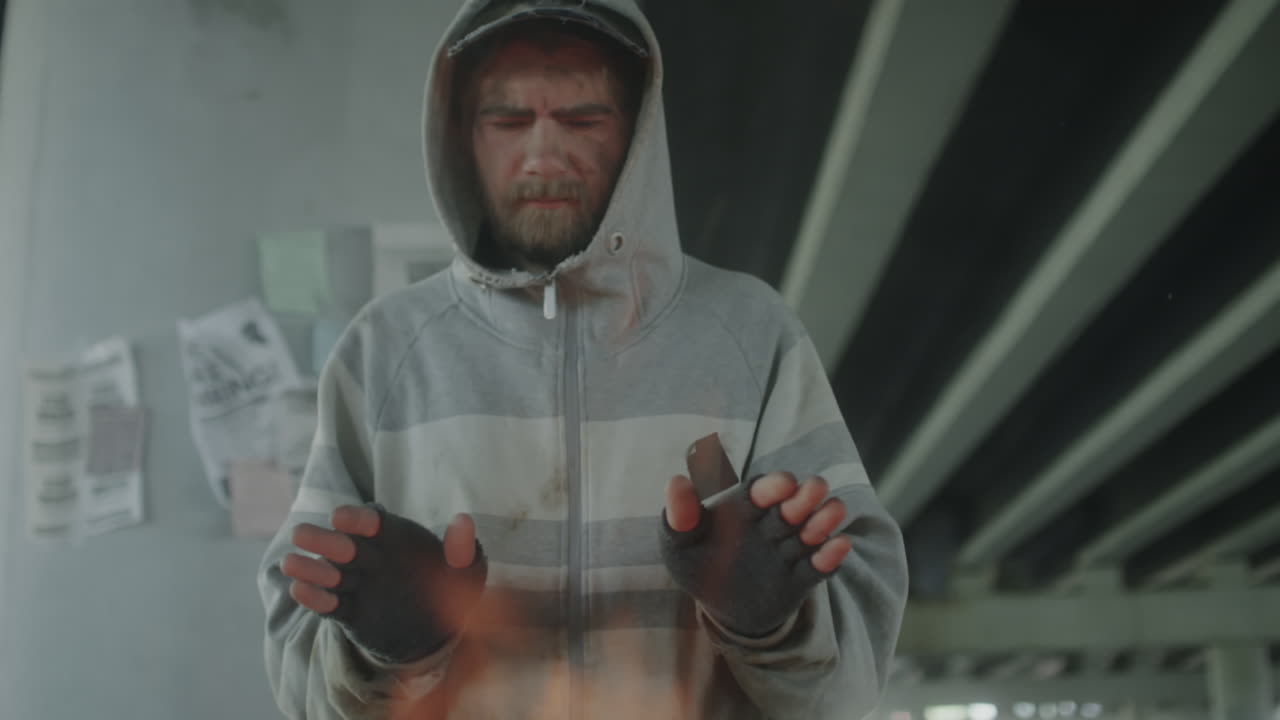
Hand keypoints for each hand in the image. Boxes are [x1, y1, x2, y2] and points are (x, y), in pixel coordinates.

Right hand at [281, 504, 486, 663]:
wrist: (441, 628)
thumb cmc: (454, 588)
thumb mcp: (468, 571)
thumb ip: (464, 549)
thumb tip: (463, 521)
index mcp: (397, 538)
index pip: (373, 522)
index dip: (357, 519)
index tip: (340, 518)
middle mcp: (372, 557)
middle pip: (343, 545)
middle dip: (324, 540)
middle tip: (304, 536)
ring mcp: (359, 584)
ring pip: (330, 573)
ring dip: (311, 568)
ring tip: (291, 564)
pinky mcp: (351, 612)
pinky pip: (331, 605)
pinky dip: (315, 599)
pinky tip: (299, 591)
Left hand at [658, 434, 853, 636]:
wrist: (720, 608)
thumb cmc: (698, 565)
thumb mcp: (680, 544)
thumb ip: (679, 516)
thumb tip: (675, 482)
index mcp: (744, 508)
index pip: (763, 490)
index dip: (775, 485)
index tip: (784, 484)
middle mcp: (772, 524)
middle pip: (795, 504)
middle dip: (805, 497)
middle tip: (810, 493)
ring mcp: (789, 550)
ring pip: (813, 531)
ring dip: (823, 521)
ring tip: (830, 515)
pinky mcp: (801, 579)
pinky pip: (820, 568)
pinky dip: (830, 557)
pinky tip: (838, 546)